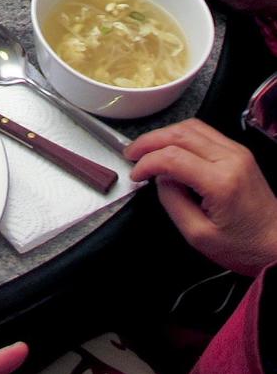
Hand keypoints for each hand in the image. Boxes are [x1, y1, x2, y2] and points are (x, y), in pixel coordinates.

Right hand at [125, 119, 276, 276]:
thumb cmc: (243, 246)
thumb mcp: (197, 234)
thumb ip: (172, 201)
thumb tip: (160, 179)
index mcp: (222, 182)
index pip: (172, 157)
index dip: (146, 163)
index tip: (135, 175)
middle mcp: (231, 160)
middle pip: (180, 134)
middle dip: (149, 141)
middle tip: (131, 154)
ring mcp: (237, 153)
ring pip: (191, 127)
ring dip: (163, 135)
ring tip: (147, 150)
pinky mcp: (239, 153)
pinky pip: (203, 132)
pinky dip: (180, 136)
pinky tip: (169, 149)